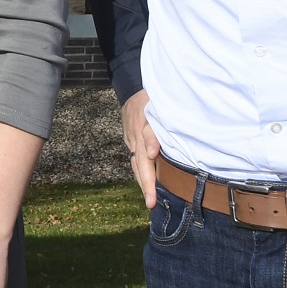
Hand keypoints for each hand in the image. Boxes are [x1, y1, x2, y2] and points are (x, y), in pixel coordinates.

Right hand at [121, 89, 158, 209]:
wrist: (131, 84)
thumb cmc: (152, 96)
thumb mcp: (156, 106)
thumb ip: (154, 131)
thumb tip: (150, 154)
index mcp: (140, 130)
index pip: (145, 159)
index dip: (149, 178)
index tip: (151, 196)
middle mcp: (133, 137)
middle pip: (138, 164)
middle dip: (146, 185)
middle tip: (151, 203)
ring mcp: (130, 137)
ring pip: (136, 162)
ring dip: (143, 180)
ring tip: (150, 198)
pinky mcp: (130, 138)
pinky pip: (135, 156)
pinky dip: (141, 169)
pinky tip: (147, 179)